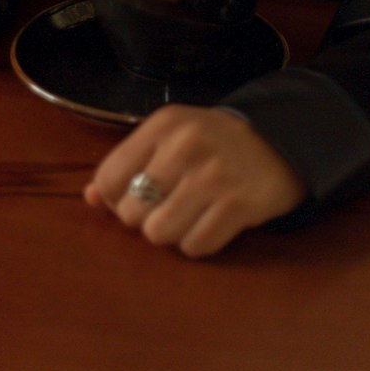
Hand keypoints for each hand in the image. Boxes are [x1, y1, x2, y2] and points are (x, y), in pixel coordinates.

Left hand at [83, 105, 306, 257]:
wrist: (280, 139)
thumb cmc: (213, 142)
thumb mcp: (171, 136)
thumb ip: (129, 163)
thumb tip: (89, 197)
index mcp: (163, 124)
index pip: (109, 178)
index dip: (115, 199)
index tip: (135, 197)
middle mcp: (185, 145)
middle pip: (131, 212)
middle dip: (145, 218)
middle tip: (169, 205)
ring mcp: (213, 175)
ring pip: (159, 233)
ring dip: (172, 233)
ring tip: (189, 214)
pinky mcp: (239, 204)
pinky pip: (195, 246)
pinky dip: (199, 242)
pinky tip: (212, 221)